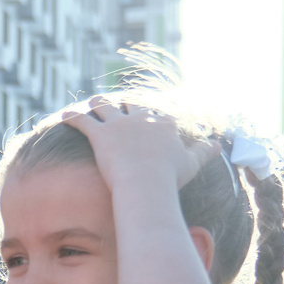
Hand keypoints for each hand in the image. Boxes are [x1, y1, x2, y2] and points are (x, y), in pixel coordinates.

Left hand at [58, 99, 214, 193]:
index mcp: (163, 123)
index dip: (147, 110)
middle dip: (123, 102)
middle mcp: (141, 118)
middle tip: (116, 101)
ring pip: (105, 106)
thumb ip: (204, 152)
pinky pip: (83, 121)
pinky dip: (72, 116)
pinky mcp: (100, 134)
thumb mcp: (191, 163)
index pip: (154, 112)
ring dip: (97, 103)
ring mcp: (120, 124)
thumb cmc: (170, 177)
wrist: (147, 183)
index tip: (142, 109)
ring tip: (91, 102)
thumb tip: (219, 146)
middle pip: (130, 104)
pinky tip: (64, 115)